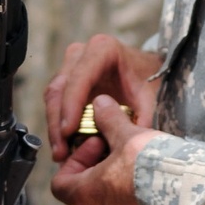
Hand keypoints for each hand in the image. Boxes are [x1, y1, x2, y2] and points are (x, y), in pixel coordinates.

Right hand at [44, 32, 160, 162]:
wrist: (148, 72)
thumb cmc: (150, 83)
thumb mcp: (151, 100)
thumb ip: (141, 120)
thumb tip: (126, 146)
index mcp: (103, 49)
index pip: (80, 77)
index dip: (71, 105)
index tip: (68, 131)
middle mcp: (81, 53)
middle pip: (60, 88)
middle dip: (58, 123)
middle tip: (61, 152)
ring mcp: (70, 65)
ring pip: (52, 97)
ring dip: (54, 127)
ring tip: (61, 155)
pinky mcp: (66, 80)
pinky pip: (55, 103)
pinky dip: (58, 126)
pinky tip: (64, 147)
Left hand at [51, 95, 158, 204]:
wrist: (191, 192)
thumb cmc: (152, 165)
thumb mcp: (126, 134)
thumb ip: (108, 118)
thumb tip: (99, 103)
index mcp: (87, 195)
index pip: (60, 184)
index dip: (73, 161)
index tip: (94, 144)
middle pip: (86, 190)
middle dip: (98, 165)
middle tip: (116, 145)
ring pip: (109, 199)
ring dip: (116, 179)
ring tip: (135, 158)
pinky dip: (133, 192)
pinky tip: (151, 173)